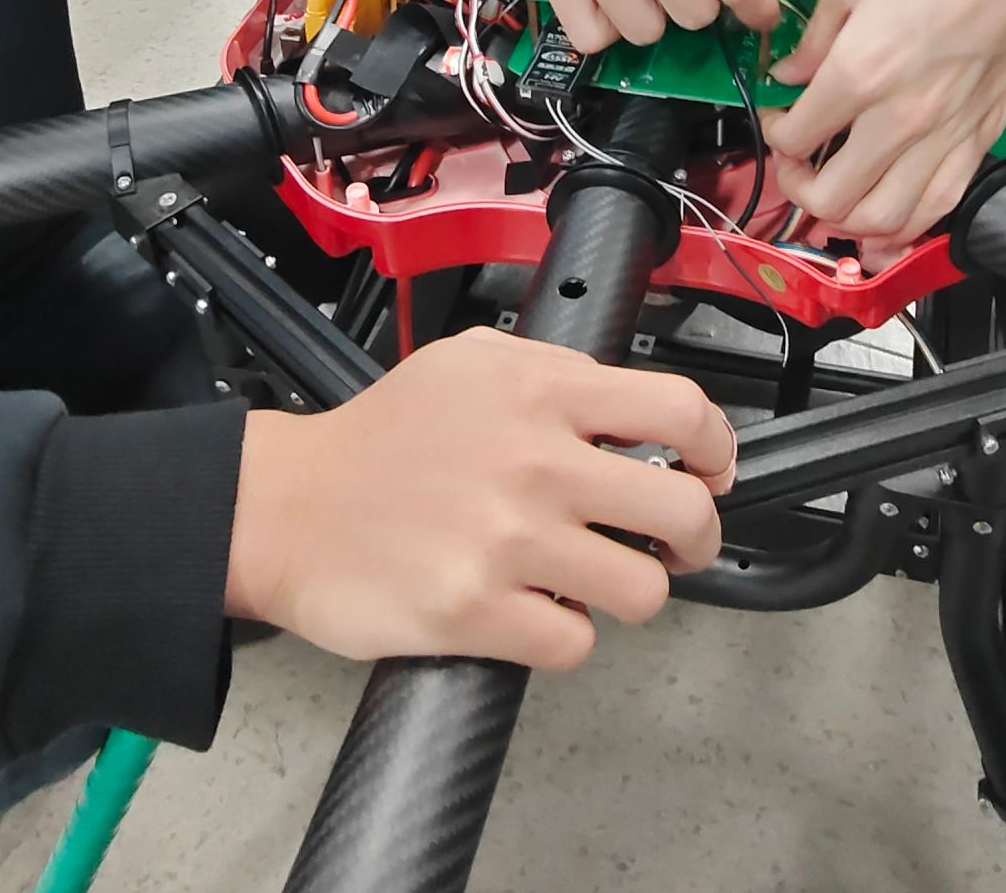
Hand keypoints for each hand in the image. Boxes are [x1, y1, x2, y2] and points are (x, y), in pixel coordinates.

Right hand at [224, 330, 736, 671]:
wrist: (288, 505)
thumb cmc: (380, 437)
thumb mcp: (472, 362)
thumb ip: (556, 373)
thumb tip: (632, 407)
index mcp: (540, 391)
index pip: (680, 411)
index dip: (716, 446)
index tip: (712, 467)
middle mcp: (534, 461)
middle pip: (683, 509)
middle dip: (694, 537)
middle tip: (675, 544)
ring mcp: (507, 540)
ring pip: (643, 589)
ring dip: (628, 590)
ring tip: (594, 579)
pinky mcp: (475, 612)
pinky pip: (575, 644)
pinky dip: (564, 635)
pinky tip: (535, 610)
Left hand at [761, 0, 1005, 241]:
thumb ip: (814, 32)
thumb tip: (790, 71)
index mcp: (862, 71)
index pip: (795, 137)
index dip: (775, 131)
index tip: (780, 114)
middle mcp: (901, 117)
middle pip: (831, 196)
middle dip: (798, 185)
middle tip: (796, 161)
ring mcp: (944, 137)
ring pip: (881, 220)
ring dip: (846, 215)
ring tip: (836, 187)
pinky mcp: (978, 142)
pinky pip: (935, 210)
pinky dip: (903, 223)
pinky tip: (884, 203)